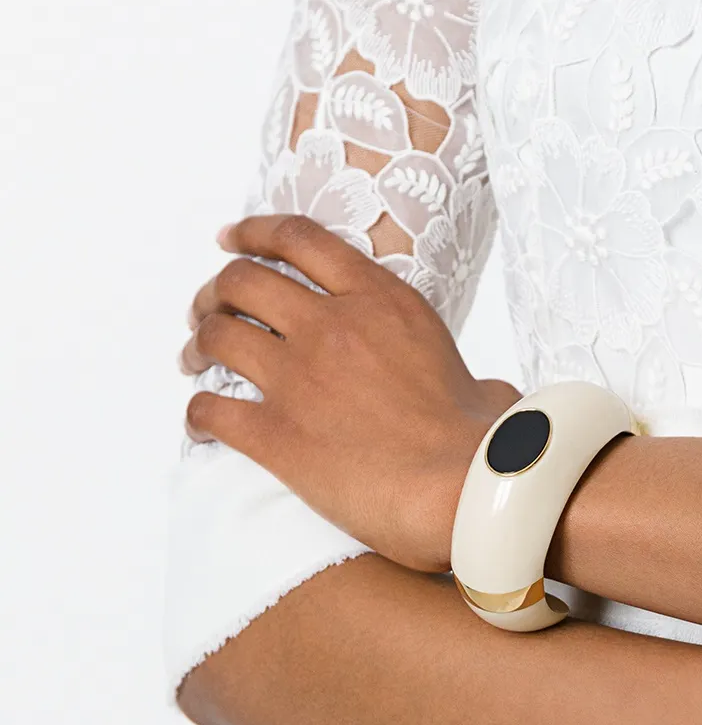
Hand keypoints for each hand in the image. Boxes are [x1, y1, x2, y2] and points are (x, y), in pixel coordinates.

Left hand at [179, 214, 521, 573]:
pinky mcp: (277, 434)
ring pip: (217, 335)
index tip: (231, 240)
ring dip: (197, 343)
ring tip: (193, 359)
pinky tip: (200, 426)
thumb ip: (470, 377)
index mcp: (381, 301)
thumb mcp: (484, 384)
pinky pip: (211, 409)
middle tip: (208, 310)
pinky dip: (197, 413)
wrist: (466, 491)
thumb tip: (487, 394)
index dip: (256, 233)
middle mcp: (331, 326)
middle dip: (216, 291)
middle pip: (244, 280)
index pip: (302, 240)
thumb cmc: (487, 444)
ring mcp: (298, 378)